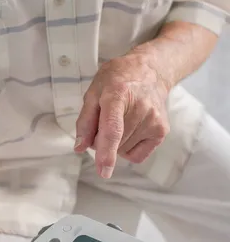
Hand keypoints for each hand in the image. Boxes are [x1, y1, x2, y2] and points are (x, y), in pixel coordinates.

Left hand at [75, 49, 169, 177]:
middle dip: (102, 140)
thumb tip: (80, 147)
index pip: (113, 129)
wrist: (150, 71)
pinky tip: (131, 129)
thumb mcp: (94, 92)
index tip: (103, 171)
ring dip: (116, 144)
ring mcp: (154, 121)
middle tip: (106, 120)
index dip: (107, 152)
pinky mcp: (162, 131)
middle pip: (114, 144)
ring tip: (121, 120)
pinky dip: (128, 148)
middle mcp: (141, 109)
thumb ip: (85, 121)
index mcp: (118, 95)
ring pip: (123, 151)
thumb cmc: (118, 80)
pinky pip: (137, 156)